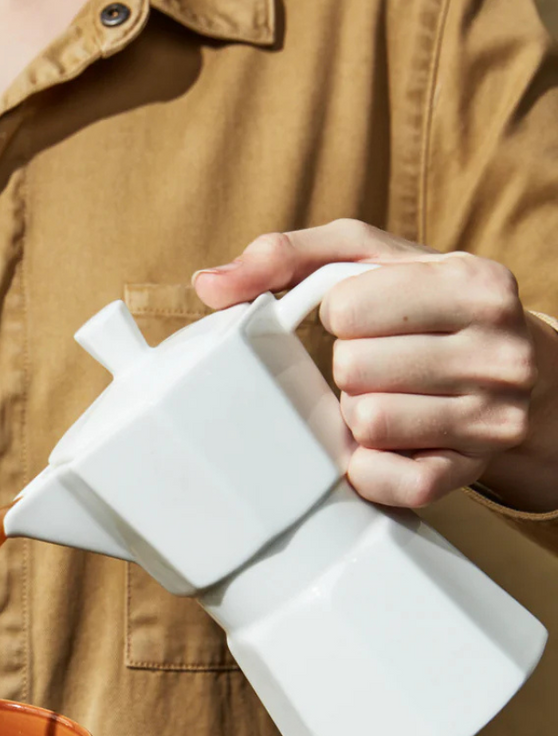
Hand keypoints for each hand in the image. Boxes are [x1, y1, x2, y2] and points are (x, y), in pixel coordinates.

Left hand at [193, 218, 557, 509]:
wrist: (525, 377)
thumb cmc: (430, 309)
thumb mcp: (373, 261)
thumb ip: (291, 256)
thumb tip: (210, 283)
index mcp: (474, 284)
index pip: (347, 308)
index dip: (340, 316)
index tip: (364, 319)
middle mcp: (497, 353)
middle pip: (354, 369)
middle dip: (350, 367)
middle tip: (379, 364)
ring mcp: (489, 420)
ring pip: (366, 423)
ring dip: (357, 414)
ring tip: (389, 397)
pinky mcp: (466, 475)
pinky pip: (385, 480)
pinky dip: (368, 466)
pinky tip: (387, 444)